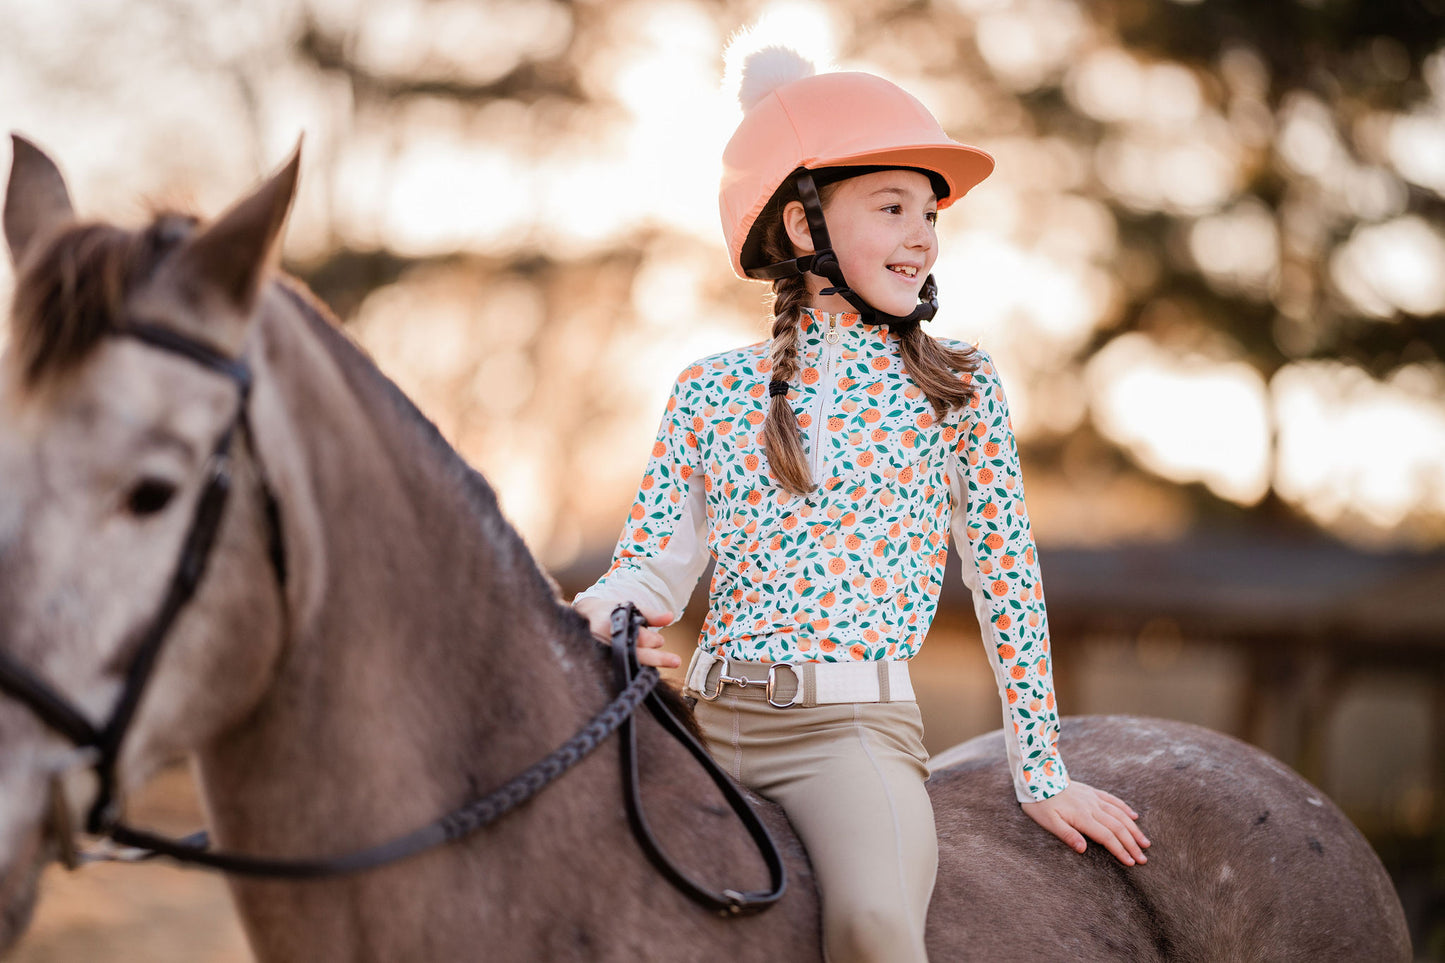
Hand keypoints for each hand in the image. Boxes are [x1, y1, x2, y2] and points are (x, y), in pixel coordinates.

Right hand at [572, 598, 680, 668]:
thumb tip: (670, 616)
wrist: (585, 618)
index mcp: (610, 625)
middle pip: (634, 654)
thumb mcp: (628, 608)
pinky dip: (636, 671)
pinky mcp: (601, 666)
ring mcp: (601, 656)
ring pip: (628, 665)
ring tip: (665, 664)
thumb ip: (650, 615)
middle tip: (676, 661)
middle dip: (657, 659)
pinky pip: (622, 671)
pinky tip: (647, 673)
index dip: (652, 640)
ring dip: (648, 666)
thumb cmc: (609, 612)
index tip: (661, 641)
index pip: (636, 637)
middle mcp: (604, 642)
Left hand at [1020, 780, 1150, 866]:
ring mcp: (1093, 798)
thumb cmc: (1040, 802)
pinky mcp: (1092, 791)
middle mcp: (1092, 807)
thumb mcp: (1047, 821)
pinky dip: (1125, 808)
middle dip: (1132, 844)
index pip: (1107, 837)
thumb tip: (1083, 849)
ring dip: (1134, 829)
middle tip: (1143, 859)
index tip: (1131, 862)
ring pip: (1120, 814)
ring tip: (1145, 842)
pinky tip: (1134, 816)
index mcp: (1082, 817)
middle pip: (1118, 827)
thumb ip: (1066, 834)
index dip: (1120, 850)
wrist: (1038, 776)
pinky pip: (1113, 800)